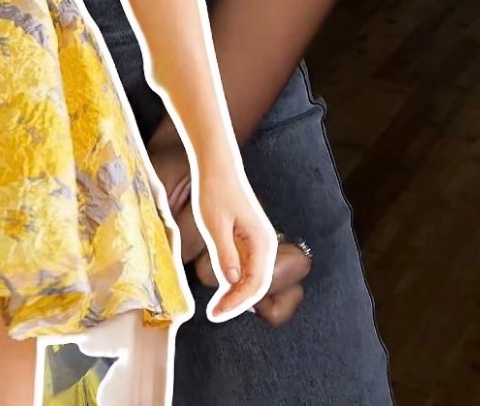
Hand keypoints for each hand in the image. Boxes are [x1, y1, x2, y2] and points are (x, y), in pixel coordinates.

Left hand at [148, 128, 310, 325]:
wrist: (216, 165)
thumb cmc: (215, 191)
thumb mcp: (215, 224)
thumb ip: (225, 254)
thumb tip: (233, 282)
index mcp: (262, 242)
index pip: (254, 285)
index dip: (236, 303)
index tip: (216, 314)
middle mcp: (265, 244)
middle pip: (256, 285)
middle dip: (236, 302)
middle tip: (214, 314)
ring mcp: (258, 241)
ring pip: (251, 277)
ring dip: (235, 293)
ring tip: (216, 306)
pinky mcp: (248, 237)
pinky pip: (246, 266)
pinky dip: (234, 280)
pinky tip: (221, 287)